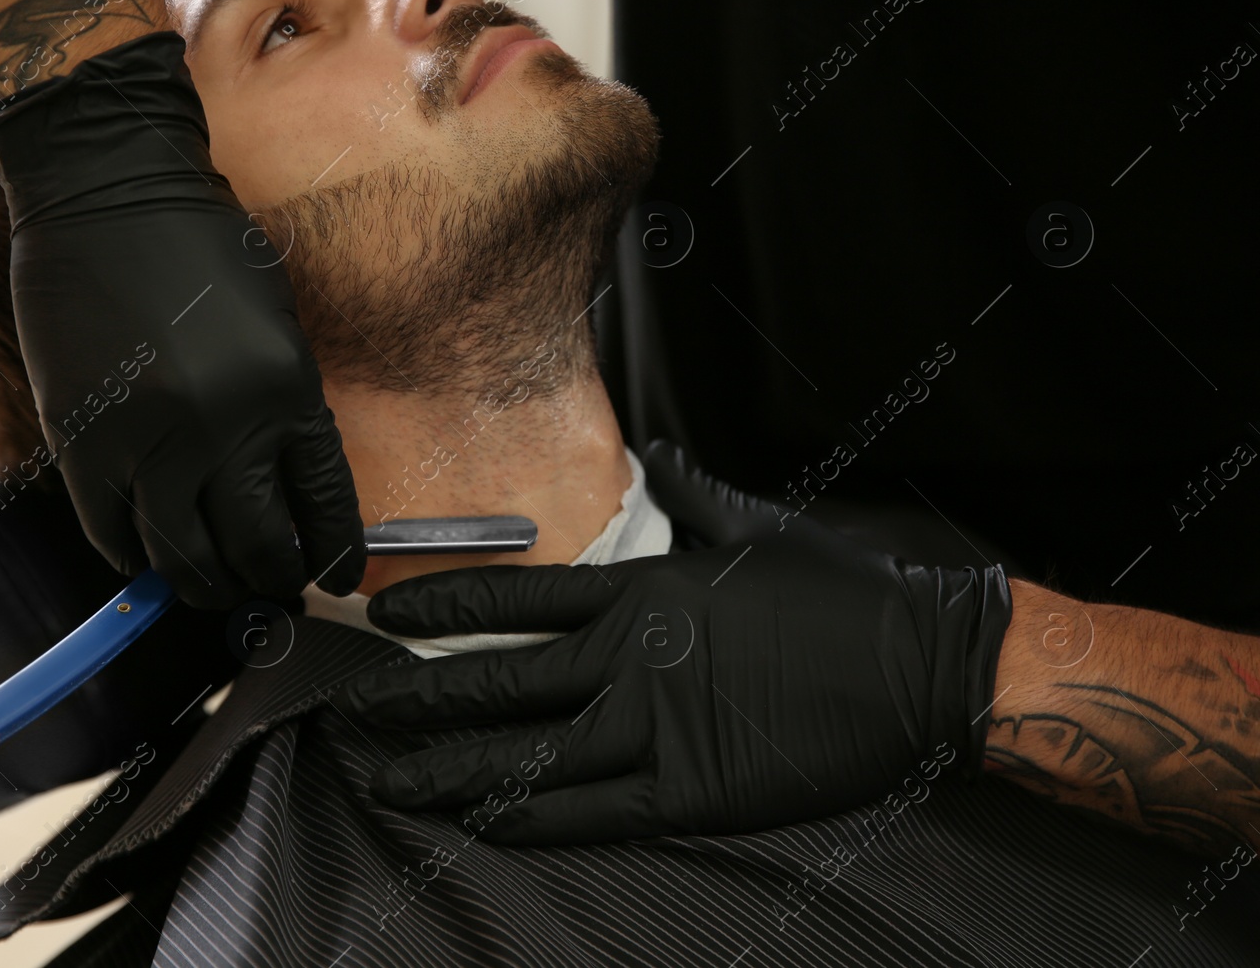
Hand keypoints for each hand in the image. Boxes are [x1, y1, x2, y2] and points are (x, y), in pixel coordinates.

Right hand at [0, 34, 365, 607]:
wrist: (105, 191)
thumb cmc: (201, 245)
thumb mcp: (278, 327)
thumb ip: (288, 413)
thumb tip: (291, 499)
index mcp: (285, 393)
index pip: (323, 512)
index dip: (335, 559)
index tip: (337, 578)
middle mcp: (219, 429)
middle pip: (255, 553)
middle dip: (272, 582)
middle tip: (274, 588)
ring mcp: (144, 442)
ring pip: (182, 561)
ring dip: (208, 584)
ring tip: (220, 582)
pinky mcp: (82, 443)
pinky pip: (114, 535)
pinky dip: (139, 556)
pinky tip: (156, 551)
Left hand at [341, 442, 1011, 843]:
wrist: (919, 666)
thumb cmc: (840, 595)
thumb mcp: (757, 526)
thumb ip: (691, 494)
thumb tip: (657, 457)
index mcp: (643, 592)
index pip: (513, 599)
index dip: (440, 608)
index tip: (388, 617)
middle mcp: (631, 660)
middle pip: (497, 681)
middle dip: (417, 698)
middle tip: (358, 709)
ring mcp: (655, 730)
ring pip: (526, 755)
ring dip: (450, 769)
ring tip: (391, 780)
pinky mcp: (690, 793)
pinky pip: (587, 811)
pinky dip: (526, 818)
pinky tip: (479, 822)